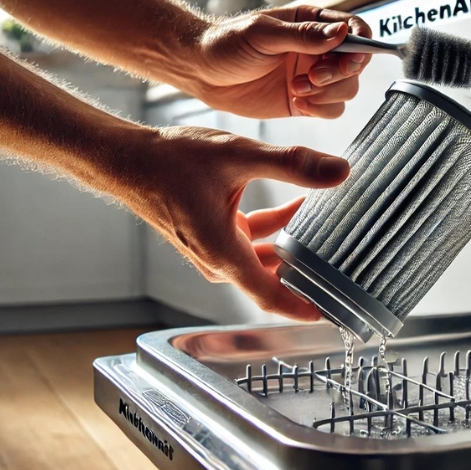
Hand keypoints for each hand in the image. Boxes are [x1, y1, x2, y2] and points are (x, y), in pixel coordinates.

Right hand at [122, 126, 349, 319]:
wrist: (127, 159)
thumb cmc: (169, 161)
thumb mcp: (239, 156)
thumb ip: (291, 164)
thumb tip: (337, 172)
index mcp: (224, 253)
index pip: (270, 297)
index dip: (302, 309)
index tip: (331, 313)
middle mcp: (217, 260)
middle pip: (272, 278)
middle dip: (306, 270)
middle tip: (343, 261)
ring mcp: (212, 250)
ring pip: (262, 258)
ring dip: (291, 245)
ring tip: (325, 229)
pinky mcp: (209, 237)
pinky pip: (249, 243)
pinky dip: (273, 231)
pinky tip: (294, 208)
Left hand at [186, 5, 372, 119]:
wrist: (202, 72)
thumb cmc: (228, 43)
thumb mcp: (263, 34)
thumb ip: (303, 36)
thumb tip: (342, 32)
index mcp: (313, 23)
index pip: (356, 29)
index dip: (360, 45)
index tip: (346, 59)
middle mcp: (318, 50)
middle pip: (355, 64)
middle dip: (339, 74)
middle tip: (312, 77)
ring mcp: (313, 77)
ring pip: (347, 89)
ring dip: (328, 93)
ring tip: (296, 90)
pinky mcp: (305, 102)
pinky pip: (331, 109)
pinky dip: (321, 109)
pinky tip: (296, 102)